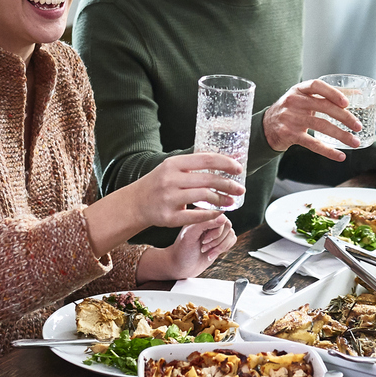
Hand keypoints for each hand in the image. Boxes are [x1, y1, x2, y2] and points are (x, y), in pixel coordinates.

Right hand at [124, 151, 245, 227]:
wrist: (135, 203)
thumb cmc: (158, 184)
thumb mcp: (172, 168)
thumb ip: (194, 165)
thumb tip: (225, 161)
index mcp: (173, 164)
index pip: (206, 159)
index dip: (225, 163)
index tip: (239, 169)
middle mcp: (170, 179)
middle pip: (208, 179)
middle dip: (228, 184)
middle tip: (240, 189)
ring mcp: (169, 198)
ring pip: (204, 196)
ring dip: (222, 199)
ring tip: (231, 201)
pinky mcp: (168, 217)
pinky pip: (195, 216)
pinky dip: (210, 214)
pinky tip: (218, 213)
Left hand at [137, 215, 237, 280]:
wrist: (182, 266)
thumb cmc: (182, 250)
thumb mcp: (190, 234)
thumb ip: (205, 223)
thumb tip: (222, 218)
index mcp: (201, 213)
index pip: (219, 214)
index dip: (215, 229)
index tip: (204, 239)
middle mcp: (210, 219)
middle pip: (227, 225)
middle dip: (216, 239)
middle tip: (203, 245)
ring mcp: (217, 229)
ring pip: (230, 233)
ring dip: (219, 245)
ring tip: (205, 249)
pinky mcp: (221, 239)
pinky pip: (232, 240)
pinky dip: (223, 249)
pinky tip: (211, 252)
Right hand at [263, 79, 363, 160]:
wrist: (266, 126)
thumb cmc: (291, 109)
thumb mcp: (304, 97)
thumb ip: (326, 95)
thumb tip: (357, 94)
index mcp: (299, 90)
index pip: (316, 86)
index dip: (332, 93)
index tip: (347, 103)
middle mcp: (294, 102)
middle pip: (323, 107)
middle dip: (344, 117)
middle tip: (358, 126)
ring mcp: (291, 118)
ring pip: (320, 126)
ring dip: (341, 135)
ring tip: (355, 142)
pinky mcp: (290, 135)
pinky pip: (312, 143)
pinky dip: (328, 150)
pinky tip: (340, 155)